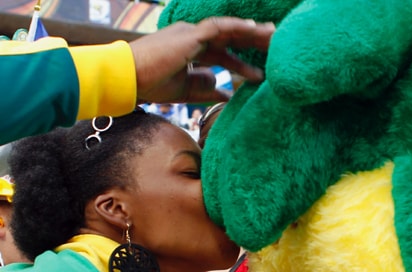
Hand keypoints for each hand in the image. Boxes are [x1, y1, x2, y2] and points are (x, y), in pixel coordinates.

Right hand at [130, 17, 274, 103]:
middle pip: (230, 36)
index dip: (243, 62)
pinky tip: (253, 29)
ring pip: (228, 28)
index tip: (261, 74)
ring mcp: (191, 33)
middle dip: (254, 41)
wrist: (128, 78)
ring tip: (273, 36)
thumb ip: (207, 90)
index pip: (224, 52)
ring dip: (251, 32)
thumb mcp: (187, 90)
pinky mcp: (189, 35)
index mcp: (192, 48)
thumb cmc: (151, 83)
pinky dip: (236, 27)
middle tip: (276, 45)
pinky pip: (218, 27)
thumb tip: (227, 96)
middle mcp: (193, 37)